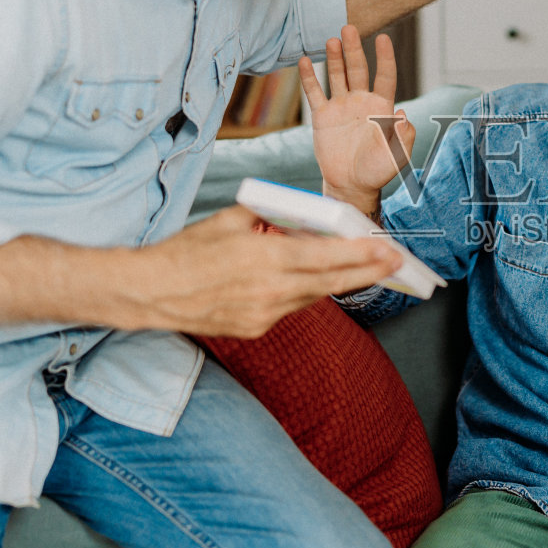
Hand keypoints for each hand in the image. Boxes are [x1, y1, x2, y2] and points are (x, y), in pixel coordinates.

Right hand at [130, 205, 401, 336]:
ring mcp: (263, 314)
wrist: (150, 292)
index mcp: (265, 258)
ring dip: (337, 281)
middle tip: (396, 263)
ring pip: (313, 296)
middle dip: (367, 272)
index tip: (389, 251)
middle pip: (331, 283)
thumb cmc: (187, 251)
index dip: (362, 257)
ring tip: (363, 268)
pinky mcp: (255, 328)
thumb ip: (270, 219)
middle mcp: (270, 290)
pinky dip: (304, 292)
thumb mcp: (231, 221)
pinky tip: (314, 280)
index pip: (327, 258)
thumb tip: (301, 218)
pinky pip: (291, 308)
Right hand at [298, 24, 414, 210]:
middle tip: (349, 27)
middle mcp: (361, 102)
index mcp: (381, 107)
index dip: (385, 57)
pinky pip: (315, 93)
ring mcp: (341, 107)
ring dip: (334, 58)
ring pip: (337, 76)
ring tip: (331, 40)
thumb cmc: (378, 170)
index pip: (385, 76)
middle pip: (358, 69)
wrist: (352, 185)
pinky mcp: (323, 116)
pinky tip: (304, 60)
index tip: (383, 38)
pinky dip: (309, 77)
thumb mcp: (397, 155)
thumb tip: (404, 116)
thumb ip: (404, 136)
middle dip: (354, 49)